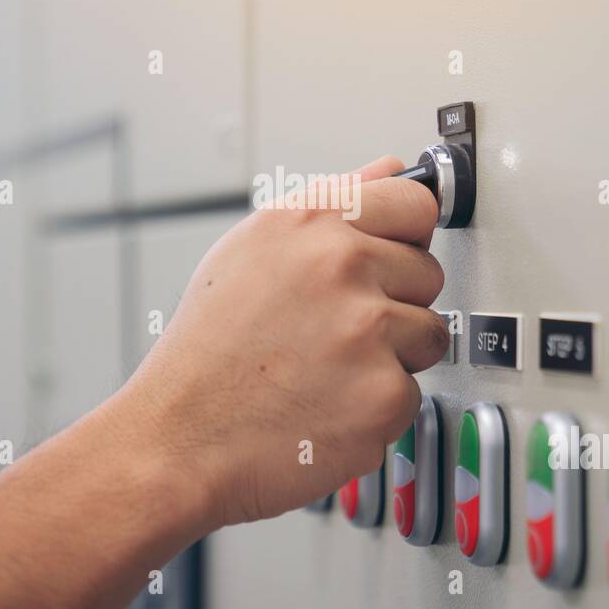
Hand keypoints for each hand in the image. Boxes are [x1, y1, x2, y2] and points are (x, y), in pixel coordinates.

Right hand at [121, 156, 447, 527]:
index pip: (414, 204)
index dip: (404, 238)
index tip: (392, 258)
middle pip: (428, 273)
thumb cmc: (209, 351)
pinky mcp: (384, 393)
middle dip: (394, 303)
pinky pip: (412, 392)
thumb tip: (392, 169)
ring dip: (393, 356)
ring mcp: (367, 330)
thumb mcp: (251, 249)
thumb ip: (331, 202)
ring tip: (327, 369)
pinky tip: (327, 405)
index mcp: (310, 222)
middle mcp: (341, 265)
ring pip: (429, 334)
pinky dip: (376, 407)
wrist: (179, 439)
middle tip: (332, 331)